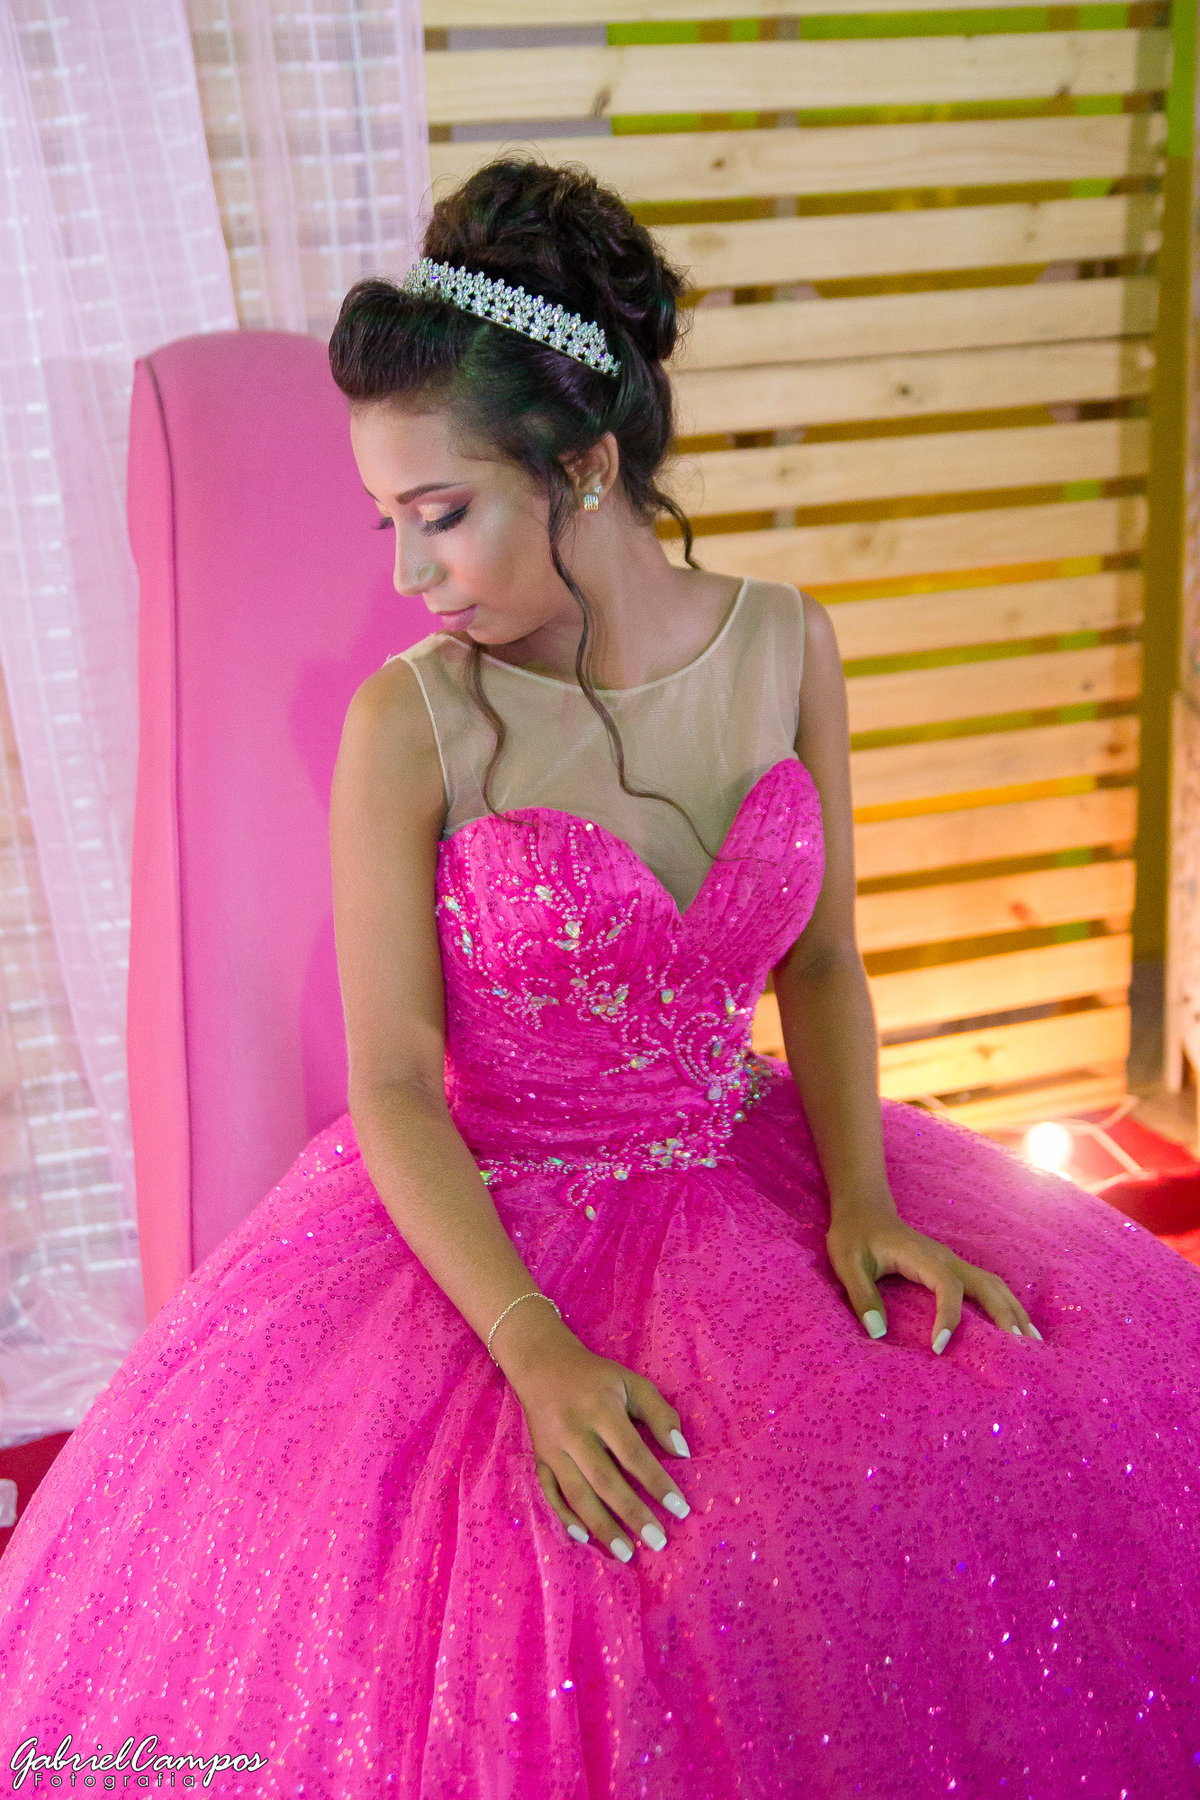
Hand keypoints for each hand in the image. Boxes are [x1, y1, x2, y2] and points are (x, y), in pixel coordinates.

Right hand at [499, 1319, 692, 1561]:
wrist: (542, 1365)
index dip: (657, 1483)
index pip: (633, 1454)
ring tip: (626, 1553)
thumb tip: (682, 1453)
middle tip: (658, 1542)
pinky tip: (585, 1538)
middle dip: (633, 1514)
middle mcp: (574, 1432)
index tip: (680, 1509)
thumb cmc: (596, 1377)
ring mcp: (553, 1449)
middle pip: (606, 1481)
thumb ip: (659, 1414)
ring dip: (602, 1526)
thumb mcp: (632, 1383)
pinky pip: (551, 1494)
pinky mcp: (539, 1459)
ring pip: (578, 1494)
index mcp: (601, 1409)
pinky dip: (566, 1518)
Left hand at [826, 1200, 1042, 1352]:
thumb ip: (862, 1296)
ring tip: (1031, 1342)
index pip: (947, 1287)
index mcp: (922, 1256)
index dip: (948, 1317)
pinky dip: (1005, 1305)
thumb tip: (878, 1333)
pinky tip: (1016, 1325)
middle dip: (1004, 1315)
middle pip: (986, 1285)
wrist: (863, 1208)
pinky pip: (986, 1286)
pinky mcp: (952, 1268)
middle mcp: (945, 1258)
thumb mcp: (847, 1264)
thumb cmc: (854, 1235)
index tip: (939, 1347)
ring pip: (993, 1284)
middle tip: (1020, 1350)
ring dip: (1013, 1310)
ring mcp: (952, 1262)